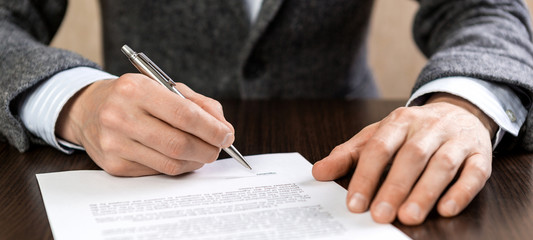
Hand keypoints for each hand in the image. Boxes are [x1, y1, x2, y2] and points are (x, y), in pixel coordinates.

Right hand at [55, 73, 234, 175]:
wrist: (88, 109)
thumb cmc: (135, 97)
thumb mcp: (164, 87)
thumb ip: (199, 105)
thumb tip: (224, 130)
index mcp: (136, 89)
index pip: (184, 115)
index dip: (211, 129)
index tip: (227, 135)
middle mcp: (120, 116)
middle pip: (179, 143)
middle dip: (208, 149)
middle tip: (218, 148)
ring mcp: (114, 143)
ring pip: (170, 162)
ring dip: (195, 161)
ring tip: (201, 152)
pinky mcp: (114, 165)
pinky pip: (158, 171)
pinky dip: (177, 166)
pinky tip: (179, 156)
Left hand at [312, 93, 497, 224]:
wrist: (458, 111)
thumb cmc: (411, 131)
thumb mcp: (377, 136)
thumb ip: (348, 154)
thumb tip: (318, 172)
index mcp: (399, 121)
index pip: (379, 148)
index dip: (366, 176)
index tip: (355, 204)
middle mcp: (429, 127)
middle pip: (411, 156)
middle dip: (395, 187)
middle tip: (381, 215)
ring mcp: (456, 139)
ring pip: (442, 165)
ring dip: (426, 192)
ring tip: (409, 216)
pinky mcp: (480, 154)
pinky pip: (474, 172)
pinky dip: (461, 191)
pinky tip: (446, 209)